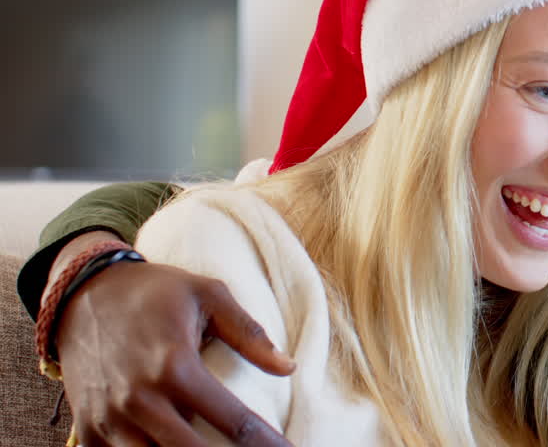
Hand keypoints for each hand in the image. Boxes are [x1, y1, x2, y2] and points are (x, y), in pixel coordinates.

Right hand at [55, 254, 295, 445]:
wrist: (82, 293)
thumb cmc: (155, 291)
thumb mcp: (208, 295)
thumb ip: (249, 333)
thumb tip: (288, 368)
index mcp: (176, 367)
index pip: (233, 421)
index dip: (266, 443)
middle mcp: (141, 400)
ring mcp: (110, 419)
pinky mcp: (87, 428)